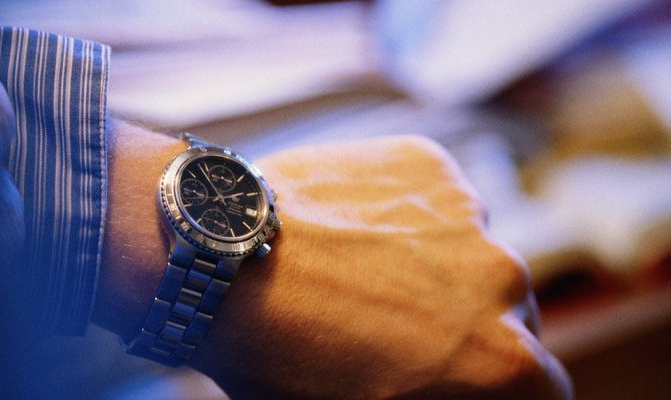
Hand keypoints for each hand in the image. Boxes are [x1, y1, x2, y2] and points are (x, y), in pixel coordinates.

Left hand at [187, 136, 572, 398]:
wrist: (217, 260)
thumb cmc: (278, 361)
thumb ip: (433, 397)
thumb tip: (437, 378)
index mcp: (501, 360)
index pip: (541, 385)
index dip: (498, 385)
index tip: (462, 377)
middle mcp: (504, 278)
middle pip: (509, 313)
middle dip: (466, 326)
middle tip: (400, 328)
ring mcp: (467, 211)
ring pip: (469, 250)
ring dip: (437, 265)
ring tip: (365, 272)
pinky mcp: (429, 162)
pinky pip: (435, 199)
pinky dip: (409, 215)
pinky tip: (352, 229)